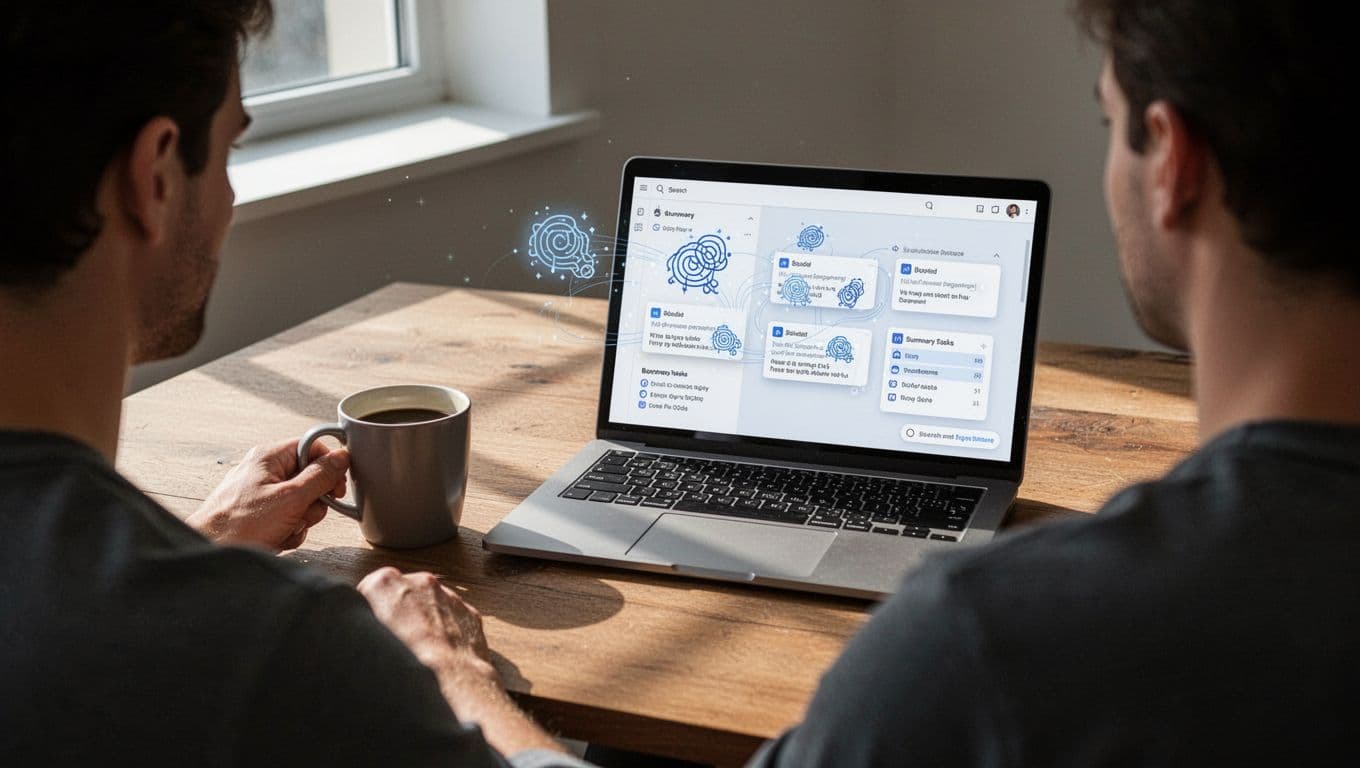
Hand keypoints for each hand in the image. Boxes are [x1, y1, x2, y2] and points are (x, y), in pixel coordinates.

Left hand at [187, 438, 348, 551]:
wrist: (212, 552)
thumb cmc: (239, 524)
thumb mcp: (290, 498)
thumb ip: (320, 476)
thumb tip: (342, 457)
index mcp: (270, 457)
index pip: (312, 447)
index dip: (329, 466)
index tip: (336, 487)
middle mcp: (265, 471)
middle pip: (310, 478)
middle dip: (312, 503)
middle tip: (301, 513)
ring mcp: (262, 493)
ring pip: (302, 502)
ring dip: (300, 520)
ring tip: (284, 528)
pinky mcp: (260, 514)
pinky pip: (289, 517)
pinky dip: (288, 530)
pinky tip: (277, 537)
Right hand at [356, 567, 498, 686]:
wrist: (448, 683)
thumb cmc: (402, 666)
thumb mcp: (362, 643)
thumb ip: (362, 625)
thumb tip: (361, 633)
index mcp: (384, 583)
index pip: (368, 590)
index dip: (367, 613)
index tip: (367, 630)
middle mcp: (419, 581)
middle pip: (402, 594)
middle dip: (397, 614)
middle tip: (392, 643)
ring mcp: (448, 595)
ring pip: (429, 604)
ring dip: (423, 622)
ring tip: (417, 653)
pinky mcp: (468, 612)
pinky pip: (452, 618)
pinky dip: (446, 632)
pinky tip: (438, 655)